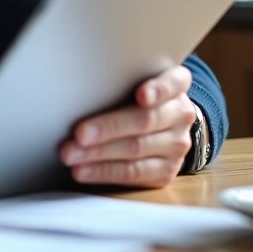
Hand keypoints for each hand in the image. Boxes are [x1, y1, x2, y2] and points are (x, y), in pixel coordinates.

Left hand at [59, 66, 195, 188]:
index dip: (158, 89)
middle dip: (108, 128)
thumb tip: (76, 83)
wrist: (163, 125)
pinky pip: (133, 173)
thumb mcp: (134, 79)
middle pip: (145, 120)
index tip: (141, 95)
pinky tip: (83, 171)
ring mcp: (177, 144)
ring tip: (71, 155)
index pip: (173, 83)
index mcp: (176, 84)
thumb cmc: (136, 95)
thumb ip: (118, 78)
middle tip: (79, 134)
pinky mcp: (166, 171)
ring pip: (135, 149)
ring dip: (99, 154)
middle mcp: (181, 114)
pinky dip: (103, 172)